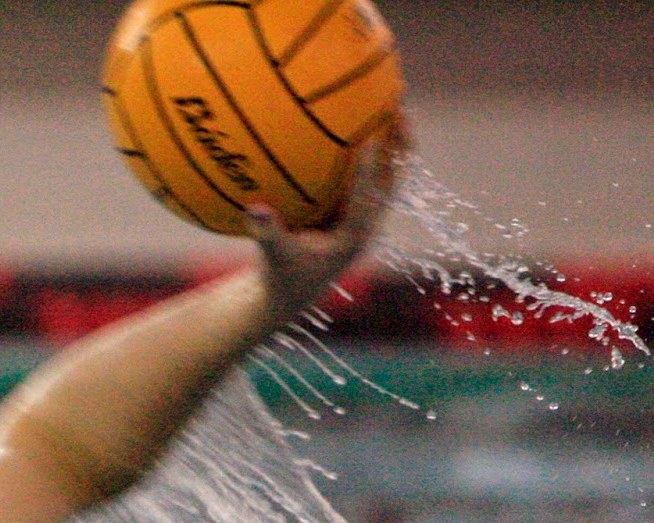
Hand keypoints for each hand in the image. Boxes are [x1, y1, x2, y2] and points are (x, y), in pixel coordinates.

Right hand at [246, 113, 408, 321]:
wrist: (291, 293)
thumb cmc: (280, 275)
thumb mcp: (271, 257)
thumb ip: (266, 234)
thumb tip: (254, 208)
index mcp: (353, 236)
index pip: (368, 198)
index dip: (371, 168)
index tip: (372, 137)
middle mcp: (367, 223)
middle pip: (394, 177)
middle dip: (399, 142)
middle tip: (399, 104)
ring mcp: (366, 215)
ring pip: (390, 172)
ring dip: (394, 138)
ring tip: (392, 99)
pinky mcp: (358, 208)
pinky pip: (372, 171)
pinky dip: (372, 145)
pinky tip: (361, 114)